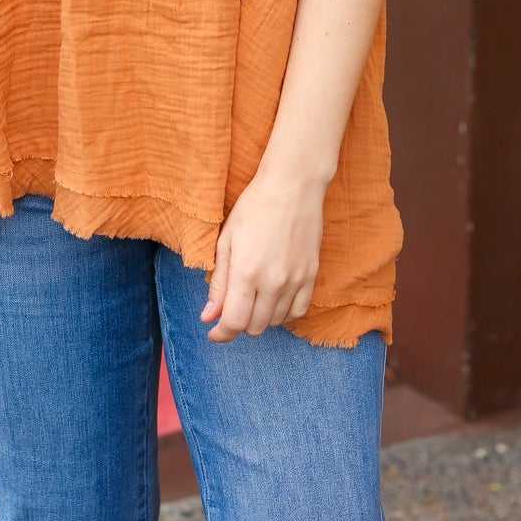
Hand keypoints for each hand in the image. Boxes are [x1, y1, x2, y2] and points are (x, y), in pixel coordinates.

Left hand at [200, 166, 327, 341]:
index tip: (214, 333)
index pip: (233, 322)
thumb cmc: (253, 208)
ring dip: (260, 318)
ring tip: (253, 298)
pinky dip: (284, 313)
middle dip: (239, 323)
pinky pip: (298, 311)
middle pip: (254, 326)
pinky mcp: (311, 276)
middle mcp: (272, 282)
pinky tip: (274, 300)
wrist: (292, 186)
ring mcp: (295, 280)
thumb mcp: (226, 241)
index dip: (221, 333)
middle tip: (232, 306)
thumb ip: (219, 283)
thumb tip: (209, 316)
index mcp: (246, 272)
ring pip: (276, 322)